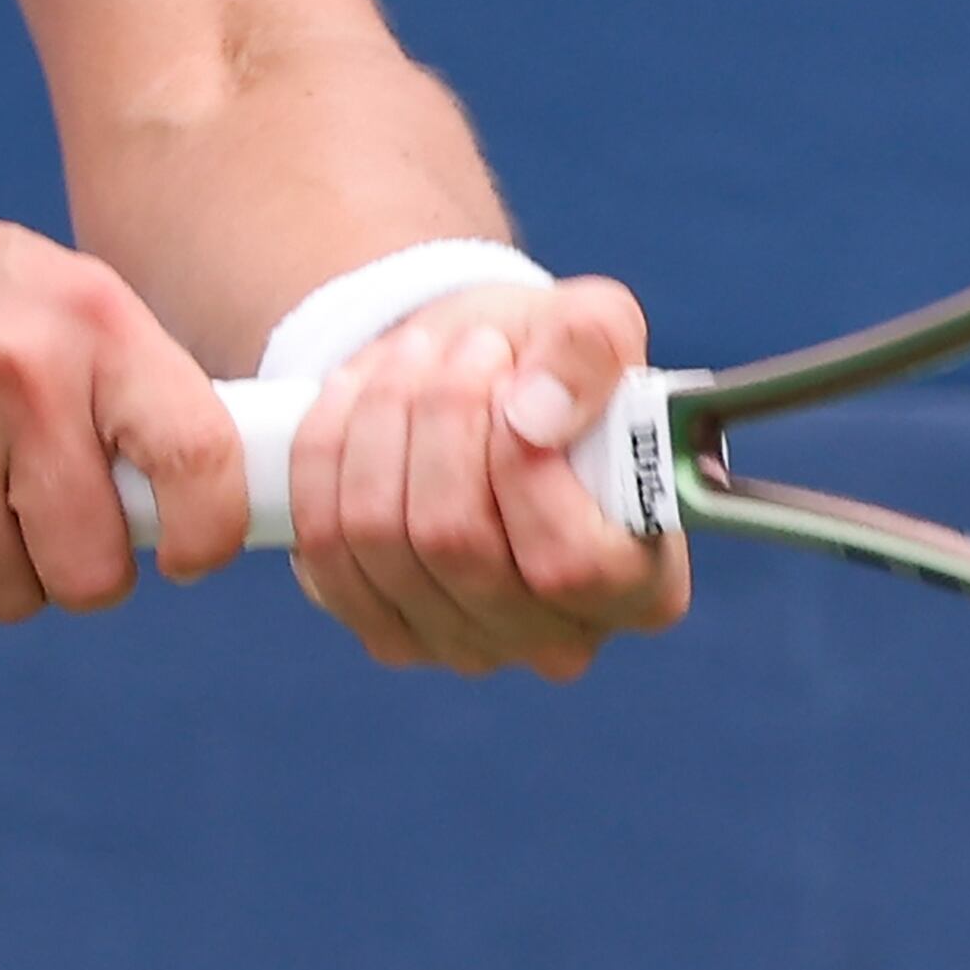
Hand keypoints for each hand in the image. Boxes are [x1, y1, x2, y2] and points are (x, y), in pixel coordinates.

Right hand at [0, 187, 247, 615]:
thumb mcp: (51, 294)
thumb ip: (125, 384)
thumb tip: (204, 492)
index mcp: (96, 322)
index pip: (198, 455)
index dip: (207, 530)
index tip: (185, 552)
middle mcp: (28, 376)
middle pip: (94, 567)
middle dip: (77, 571)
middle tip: (48, 526)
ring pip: (13, 593)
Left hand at [288, 276, 690, 679]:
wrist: (472, 383)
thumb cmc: (548, 364)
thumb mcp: (592, 322)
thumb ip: (594, 346)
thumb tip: (536, 413)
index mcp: (643, 585)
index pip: (573, 563)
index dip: (523, 469)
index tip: (510, 382)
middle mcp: (559, 638)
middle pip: (459, 545)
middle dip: (441, 418)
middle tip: (456, 346)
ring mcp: (467, 647)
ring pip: (381, 538)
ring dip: (380, 422)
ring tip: (410, 356)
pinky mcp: (387, 632)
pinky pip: (326, 547)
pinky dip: (326, 457)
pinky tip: (354, 400)